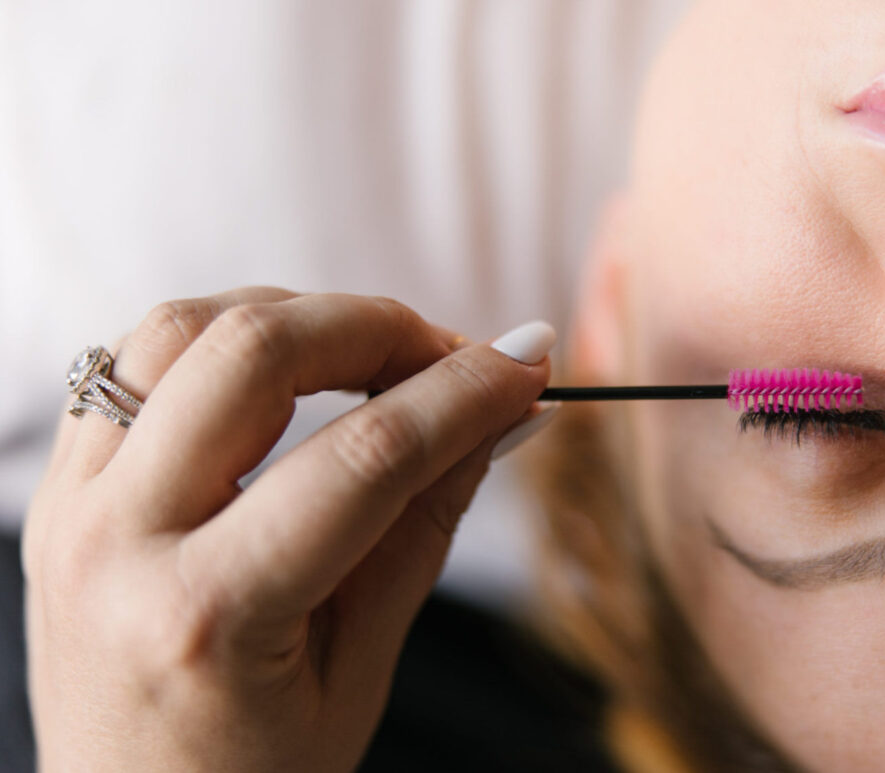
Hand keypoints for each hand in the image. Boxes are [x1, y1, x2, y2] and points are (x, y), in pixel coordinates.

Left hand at [23, 289, 554, 771]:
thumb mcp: (361, 669)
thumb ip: (426, 525)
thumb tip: (501, 415)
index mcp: (204, 616)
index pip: (365, 456)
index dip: (463, 394)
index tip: (526, 364)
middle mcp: (116, 544)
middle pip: (254, 351)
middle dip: (378, 327)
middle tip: (455, 355)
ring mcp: (70, 509)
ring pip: (181, 328)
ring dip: (297, 316)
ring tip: (374, 359)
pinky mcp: (57, 493)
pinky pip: (135, 363)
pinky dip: (224, 341)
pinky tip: (287, 374)